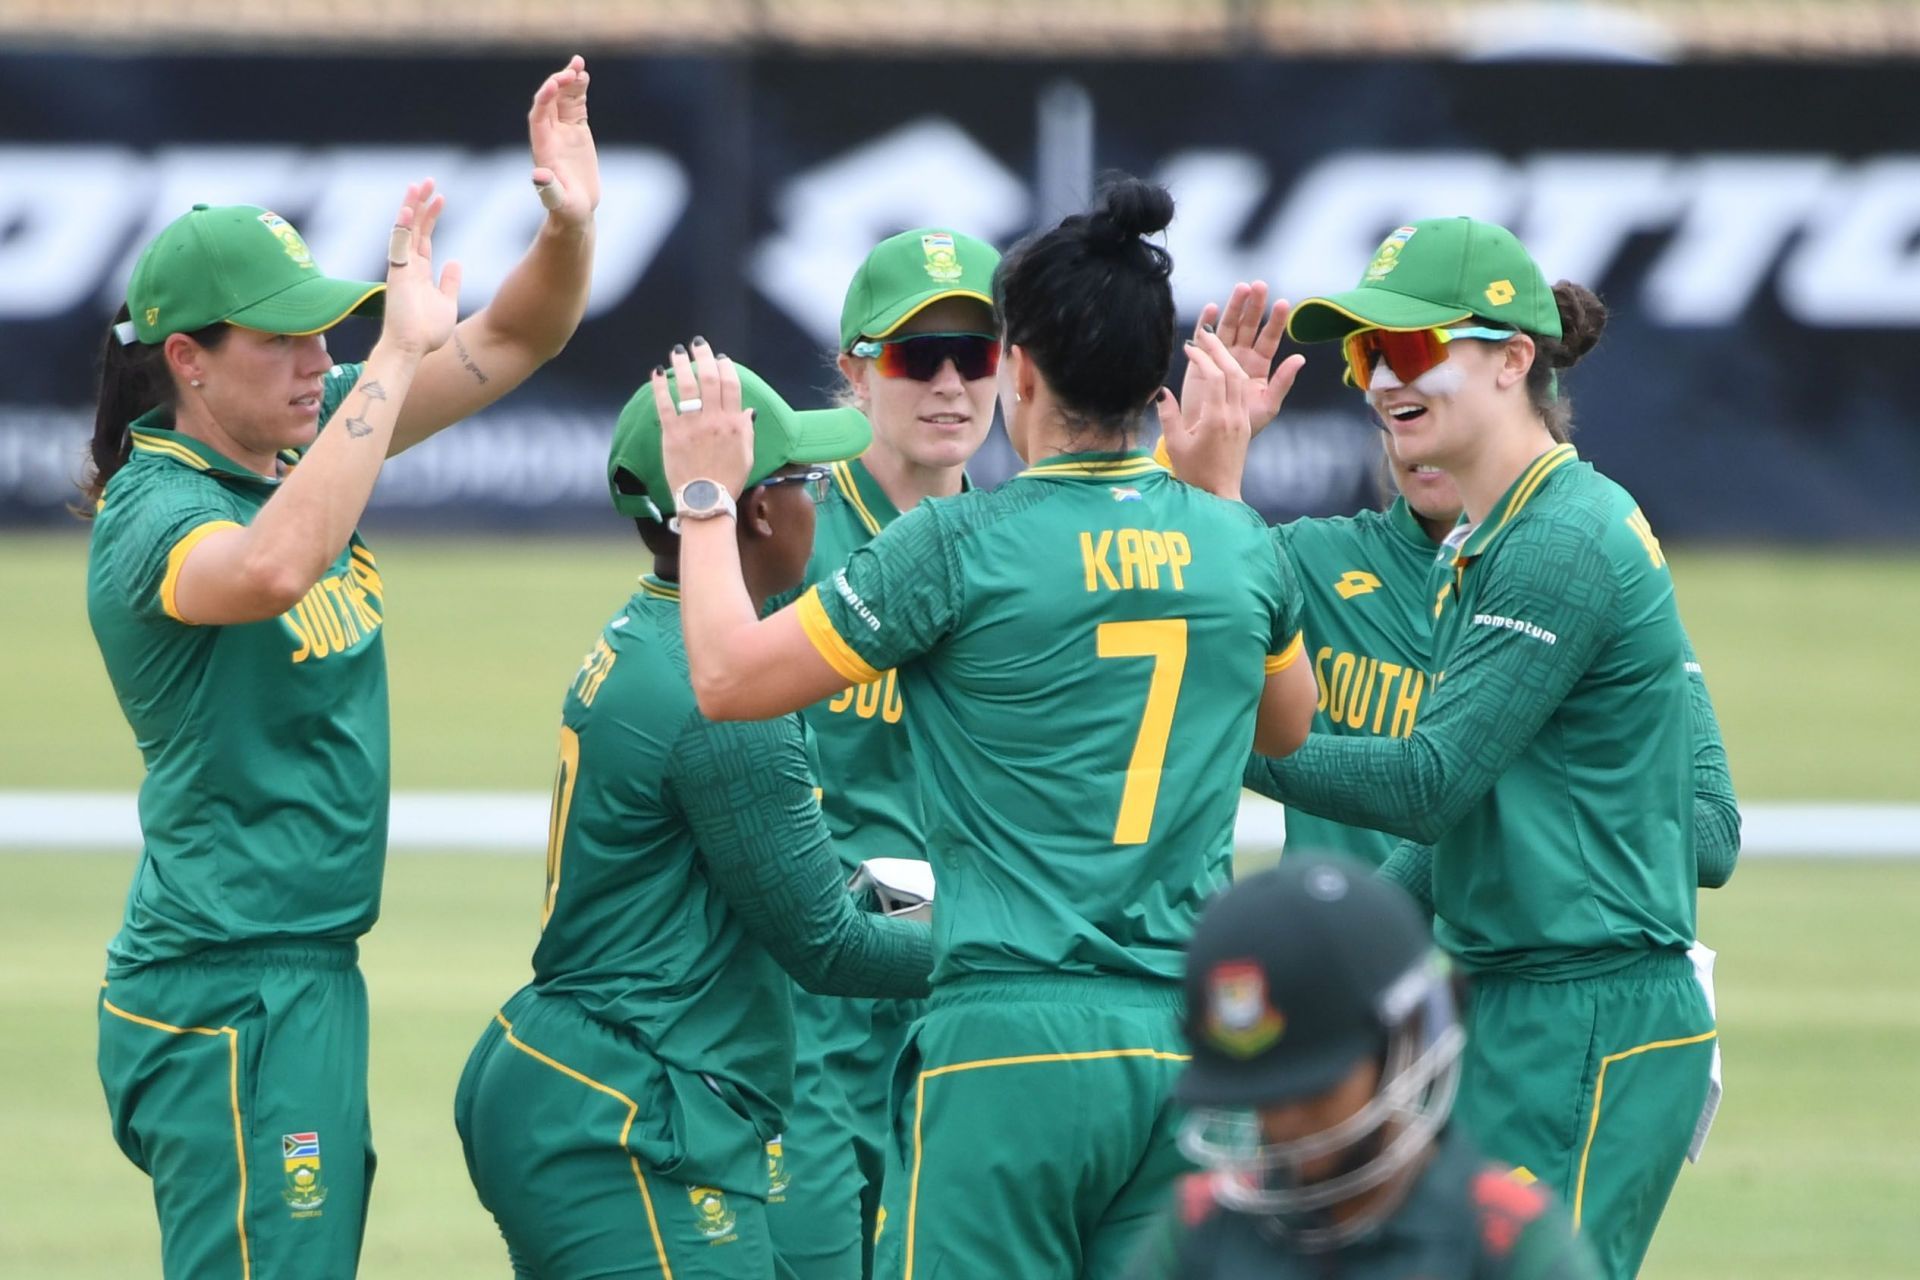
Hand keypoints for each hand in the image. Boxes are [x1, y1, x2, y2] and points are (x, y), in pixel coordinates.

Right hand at [379, 180, 460, 357]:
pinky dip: (403, 225)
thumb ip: (449, 282)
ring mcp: (402, 267)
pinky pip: (399, 243)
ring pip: (405, 229)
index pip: (424, 237)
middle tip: (429, 181)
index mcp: (420, 272)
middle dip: (421, 204)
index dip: (431, 217)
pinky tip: (409, 206)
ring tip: (420, 185)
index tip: (440, 198)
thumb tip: (455, 262)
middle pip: (414, 227)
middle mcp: (408, 266)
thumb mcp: (447, 302)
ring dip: (412, 206)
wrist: (412, 348)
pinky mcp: (397, 272)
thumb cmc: (427, 332)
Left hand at [528, 55, 598, 228]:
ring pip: (563, 98)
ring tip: (579, 64)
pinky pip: (576, 105)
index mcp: (543, 146)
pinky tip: (584, 75)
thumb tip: (538, 176)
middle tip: (573, 71)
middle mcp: (550, 134)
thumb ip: (549, 189)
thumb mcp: (558, 201)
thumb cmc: (566, 209)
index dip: (545, 98)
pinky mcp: (577, 130)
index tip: (556, 84)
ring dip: (570, 81)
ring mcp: (564, 130)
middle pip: (550, 101)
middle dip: (559, 84)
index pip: (539, 115)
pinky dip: (580, 90)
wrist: (576, 210)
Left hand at [656, 337, 753, 500]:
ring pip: (687, 387)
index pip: (731, 386)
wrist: (706, 500)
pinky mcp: (672, 434)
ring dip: (681, 365)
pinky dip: (659, 387)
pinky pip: (664, 405)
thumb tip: (748, 411)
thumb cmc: (728, 480)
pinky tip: (656, 374)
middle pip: (709, 379)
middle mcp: (714, 420)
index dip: (726, 368)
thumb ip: (747, 430)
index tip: (720, 358)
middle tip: (697, 345)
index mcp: (734, 423)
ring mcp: (692, 425)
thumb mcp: (747, 455)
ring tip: (677, 352)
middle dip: (703, 358)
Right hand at [1155, 330, 1270, 502]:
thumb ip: (1168, 415)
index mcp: (1216, 419)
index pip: (1214, 378)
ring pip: (1240, 380)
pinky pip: (1242, 392)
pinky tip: (1223, 368)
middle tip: (1204, 335)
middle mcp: (1233, 416)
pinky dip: (1233, 375)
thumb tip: (1161, 391)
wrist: (1218, 496)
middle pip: (1232, 372)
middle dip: (1219, 350)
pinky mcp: (1244, 424)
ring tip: (1214, 346)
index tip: (1188, 348)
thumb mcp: (1176, 444)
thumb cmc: (1193, 474)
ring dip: (1228, 360)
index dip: (1202, 359)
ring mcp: (1242, 420)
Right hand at [1192, 281, 1305, 438]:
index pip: (1268, 340)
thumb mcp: (1267, 406)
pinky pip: (1203, 340)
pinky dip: (1206, 323)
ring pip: (1228, 328)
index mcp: (1258, 368)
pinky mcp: (1199, 363)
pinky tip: (1212, 307)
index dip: (1275, 322)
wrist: (1211, 443)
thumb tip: (1300, 358)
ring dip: (1234, 307)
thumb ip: (1282, 382)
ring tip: (1241, 288)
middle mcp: (1240, 358)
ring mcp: (1219, 358)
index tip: (1283, 303)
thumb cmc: (1242, 429)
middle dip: (1254, 306)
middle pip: (1248, 327)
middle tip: (1259, 285)